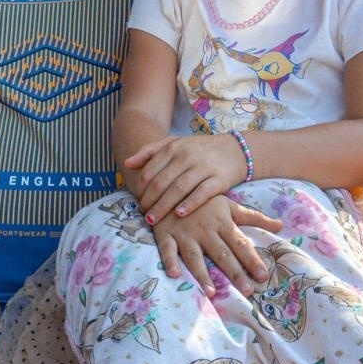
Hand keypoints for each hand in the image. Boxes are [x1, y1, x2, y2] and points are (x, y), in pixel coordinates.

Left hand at [124, 133, 246, 223]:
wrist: (235, 150)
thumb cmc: (199, 150)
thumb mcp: (175, 144)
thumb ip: (150, 152)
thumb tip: (127, 163)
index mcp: (173, 147)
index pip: (150, 170)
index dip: (140, 188)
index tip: (137, 201)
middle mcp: (187, 156)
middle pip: (162, 182)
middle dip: (149, 201)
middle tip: (143, 215)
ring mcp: (203, 167)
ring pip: (179, 189)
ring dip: (164, 206)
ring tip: (153, 220)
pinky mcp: (219, 179)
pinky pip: (202, 193)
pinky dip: (190, 203)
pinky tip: (180, 214)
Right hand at [152, 195, 281, 294]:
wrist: (171, 185)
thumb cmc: (204, 199)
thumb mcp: (230, 205)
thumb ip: (254, 217)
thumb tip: (281, 225)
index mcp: (222, 223)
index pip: (241, 245)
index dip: (252, 260)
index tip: (263, 276)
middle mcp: (206, 230)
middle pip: (222, 254)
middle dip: (235, 273)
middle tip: (247, 291)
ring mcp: (185, 233)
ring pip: (195, 256)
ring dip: (202, 274)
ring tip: (211, 292)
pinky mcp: (166, 234)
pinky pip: (167, 249)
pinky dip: (169, 261)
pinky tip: (174, 274)